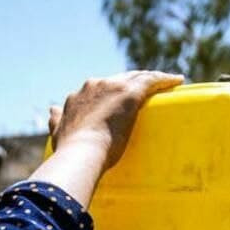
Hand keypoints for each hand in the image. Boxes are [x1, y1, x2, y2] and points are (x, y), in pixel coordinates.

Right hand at [30, 70, 182, 205]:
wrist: (81, 152)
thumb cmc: (71, 150)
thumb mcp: (58, 132)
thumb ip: (56, 120)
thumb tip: (52, 109)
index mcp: (79, 96)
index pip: (100, 88)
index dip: (111, 92)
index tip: (121, 99)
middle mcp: (95, 85)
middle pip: (119, 79)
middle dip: (132, 83)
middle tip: (147, 94)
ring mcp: (113, 87)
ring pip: (137, 76)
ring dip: (151, 79)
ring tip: (167, 83)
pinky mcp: (130, 93)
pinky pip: (151, 81)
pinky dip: (164, 79)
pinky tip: (177, 81)